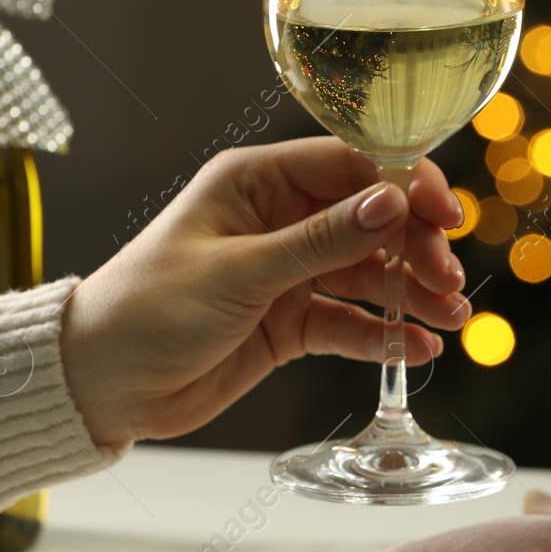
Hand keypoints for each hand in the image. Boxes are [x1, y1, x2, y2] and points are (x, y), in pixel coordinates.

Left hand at [58, 138, 469, 446]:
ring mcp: (289, 272)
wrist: (99, 385)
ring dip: (412, 293)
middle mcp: (279, 219)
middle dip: (416, 249)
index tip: (446, 216)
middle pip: (372, 220)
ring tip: (451, 318)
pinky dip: (385, 333)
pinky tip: (418, 346)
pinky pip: (351, 321)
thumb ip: (320, 240)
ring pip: (370, 273)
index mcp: (257, 182)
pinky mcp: (291, 321)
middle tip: (447, 282)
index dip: (405, 187)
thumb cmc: (146, 311)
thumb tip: (392, 203)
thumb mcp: (238, 272)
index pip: (351, 166)